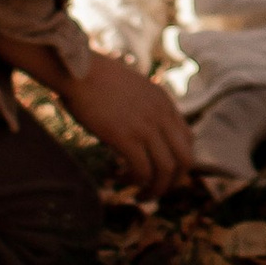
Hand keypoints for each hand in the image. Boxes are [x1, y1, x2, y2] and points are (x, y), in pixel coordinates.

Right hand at [52, 47, 196, 201]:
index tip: (161, 172)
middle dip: (173, 182)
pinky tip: (119, 179)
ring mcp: (145, 126)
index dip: (177, 161)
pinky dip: (134, 182)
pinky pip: (142, 171)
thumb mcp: (131, 88)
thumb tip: (135, 132)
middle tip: (155, 190)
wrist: (77, 69)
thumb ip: (142, 107)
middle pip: (185, 159)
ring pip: (166, 170)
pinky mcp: (126, 137)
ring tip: (139, 195)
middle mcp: (161, 115)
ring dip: (155, 189)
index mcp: (165, 102)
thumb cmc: (95, 78)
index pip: (188, 139)